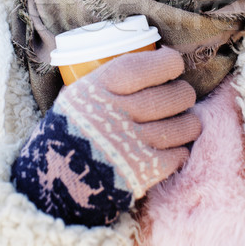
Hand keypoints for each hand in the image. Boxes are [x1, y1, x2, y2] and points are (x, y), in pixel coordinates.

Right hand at [12, 47, 199, 225]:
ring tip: (182, 121)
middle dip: (182, 94)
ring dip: (188, 122)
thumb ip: (107, 80)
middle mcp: (117, 113)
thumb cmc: (69, 132)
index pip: (143, 67)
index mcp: (98, 89)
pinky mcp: (143, 172)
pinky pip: (180, 154)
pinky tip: (172, 147)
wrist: (55, 184)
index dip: (167, 62)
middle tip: (179, 96)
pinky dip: (180, 149)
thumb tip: (145, 61)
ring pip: (185, 125)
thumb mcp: (78, 96)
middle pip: (173, 96)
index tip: (174, 63)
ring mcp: (132, 143)